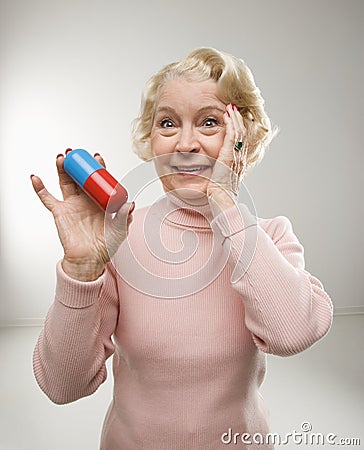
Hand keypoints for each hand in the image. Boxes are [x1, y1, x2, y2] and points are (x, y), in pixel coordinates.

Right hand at [31, 150, 133, 280]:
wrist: (89, 260)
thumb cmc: (105, 246)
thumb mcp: (120, 230)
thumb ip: (124, 216)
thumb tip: (130, 203)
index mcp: (100, 201)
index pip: (99, 180)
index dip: (98, 168)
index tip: (98, 158)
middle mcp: (85, 200)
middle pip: (80, 177)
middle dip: (78, 164)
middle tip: (77, 153)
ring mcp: (71, 204)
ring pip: (65, 182)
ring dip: (62, 168)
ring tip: (62, 157)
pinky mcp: (59, 212)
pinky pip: (47, 198)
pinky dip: (39, 188)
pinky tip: (35, 177)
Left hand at [207, 103, 247, 213]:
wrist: (221, 203)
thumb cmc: (217, 196)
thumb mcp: (217, 181)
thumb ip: (216, 172)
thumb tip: (208, 168)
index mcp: (237, 164)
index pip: (239, 141)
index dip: (237, 128)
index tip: (232, 118)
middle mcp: (239, 159)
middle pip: (241, 134)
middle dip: (237, 120)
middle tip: (233, 107)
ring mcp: (235, 158)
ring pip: (238, 133)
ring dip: (234, 119)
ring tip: (230, 108)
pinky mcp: (229, 157)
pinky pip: (232, 137)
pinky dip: (230, 124)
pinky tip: (226, 116)